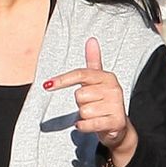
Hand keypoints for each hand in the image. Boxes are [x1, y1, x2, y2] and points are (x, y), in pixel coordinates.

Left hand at [45, 37, 137, 166]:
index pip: (81, 75)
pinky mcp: (115, 122)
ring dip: (84, 116)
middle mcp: (113, 89)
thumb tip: (91, 40)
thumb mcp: (98, 81)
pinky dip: (84, 126)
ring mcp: (116, 106)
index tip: (47, 85)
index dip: (63, 80)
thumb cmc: (104, 101)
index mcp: (107, 77)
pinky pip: (88, 124)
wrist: (118, 127)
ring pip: (83, 111)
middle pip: (79, 95)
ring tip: (94, 116)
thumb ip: (93, 61)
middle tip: (91, 105)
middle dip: (80, 103)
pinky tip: (90, 124)